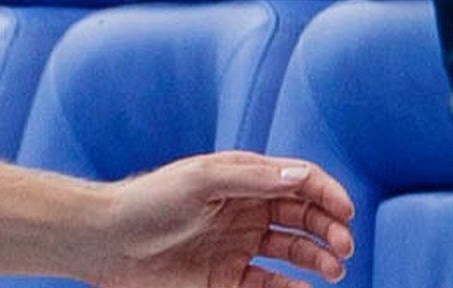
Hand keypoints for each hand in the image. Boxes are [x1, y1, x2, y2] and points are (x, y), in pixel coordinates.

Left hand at [92, 152, 355, 287]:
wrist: (107, 241)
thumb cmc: (150, 201)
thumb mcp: (201, 180)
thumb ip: (252, 178)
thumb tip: (303, 175)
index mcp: (242, 178)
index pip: (298, 180)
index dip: (326, 193)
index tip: (345, 212)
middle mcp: (245, 210)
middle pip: (303, 216)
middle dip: (330, 227)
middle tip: (343, 246)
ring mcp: (238, 245)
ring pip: (294, 251)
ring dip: (319, 258)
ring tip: (333, 269)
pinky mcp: (227, 278)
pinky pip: (271, 285)